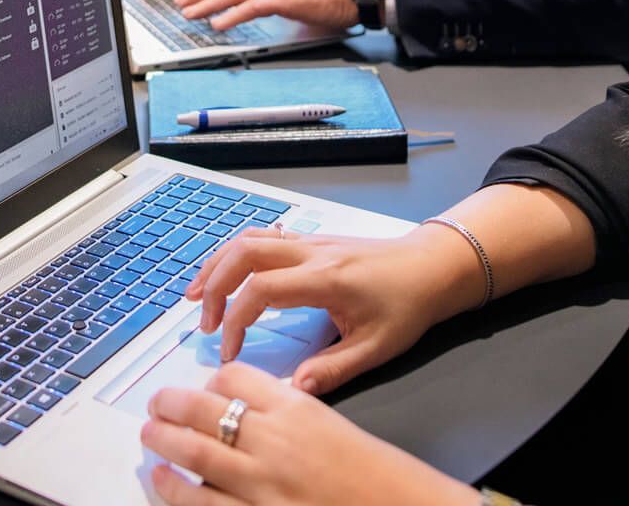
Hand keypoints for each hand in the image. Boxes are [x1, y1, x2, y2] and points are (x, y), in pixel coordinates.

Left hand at [141, 362, 474, 505]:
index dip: (213, 380)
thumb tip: (249, 408)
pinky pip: (202, 504)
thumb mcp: (333, 425)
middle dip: (172, 404)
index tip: (204, 386)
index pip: (237, 378)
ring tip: (149, 432)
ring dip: (164, 440)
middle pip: (205, 410)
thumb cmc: (376, 475)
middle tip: (156, 403)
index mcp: (296, 410)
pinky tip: (160, 481)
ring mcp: (262, 484)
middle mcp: (274, 442)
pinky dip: (175, 490)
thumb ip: (291, 413)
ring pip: (195, 454)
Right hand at [185, 225, 483, 395]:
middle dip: (214, 285)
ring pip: (249, 238)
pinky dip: (235, 253)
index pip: (261, 290)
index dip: (236, 320)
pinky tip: (226, 272)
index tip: (229, 352)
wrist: (432, 266)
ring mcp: (309, 242)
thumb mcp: (376, 348)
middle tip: (204, 322)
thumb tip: (293, 390)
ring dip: (218, 264)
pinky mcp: (311, 241)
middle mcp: (311, 252)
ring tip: (197, 294)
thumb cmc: (408, 305)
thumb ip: (333, 370)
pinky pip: (263, 237)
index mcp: (325, 279)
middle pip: (243, 253)